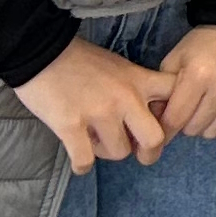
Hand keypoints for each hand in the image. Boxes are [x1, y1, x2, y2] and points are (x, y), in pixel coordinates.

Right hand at [15, 36, 173, 173]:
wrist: (39, 50)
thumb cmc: (80, 59)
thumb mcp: (119, 66)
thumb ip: (136, 87)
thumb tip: (147, 117)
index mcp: (138, 80)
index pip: (176, 96)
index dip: (175, 115)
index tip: (162, 122)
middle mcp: (124, 98)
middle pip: (155, 139)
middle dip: (149, 152)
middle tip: (139, 151)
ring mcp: (98, 114)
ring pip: (119, 153)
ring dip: (109, 153)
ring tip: (96, 142)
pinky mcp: (70, 126)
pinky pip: (85, 161)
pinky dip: (83, 166)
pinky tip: (80, 160)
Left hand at [156, 23, 215, 137]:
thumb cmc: (204, 42)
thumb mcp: (176, 59)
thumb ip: (164, 91)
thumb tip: (158, 119)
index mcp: (197, 76)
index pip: (175, 119)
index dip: (166, 129)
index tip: (163, 129)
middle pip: (195, 129)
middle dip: (186, 123)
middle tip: (188, 109)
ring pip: (215, 131)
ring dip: (206, 123)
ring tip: (206, 107)